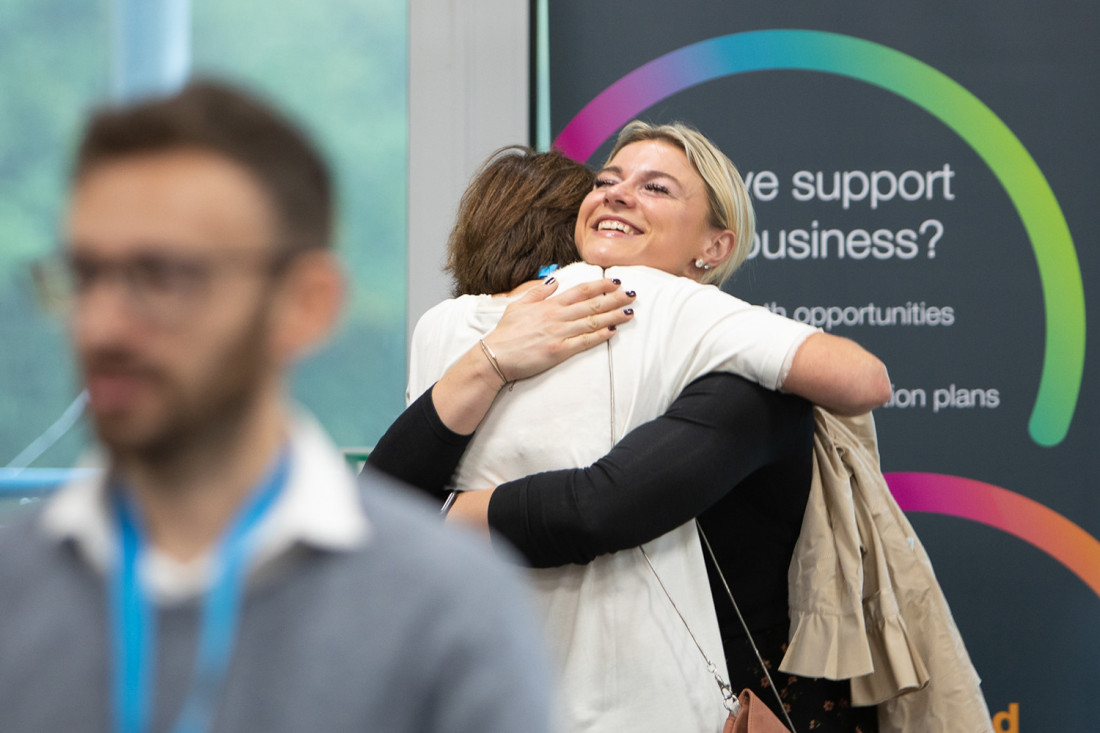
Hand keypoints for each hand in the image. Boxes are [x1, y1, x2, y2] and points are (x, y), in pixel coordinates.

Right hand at [482, 277, 635, 381]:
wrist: (495, 356)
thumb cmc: (505, 333)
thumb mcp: (518, 305)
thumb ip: (538, 292)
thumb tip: (554, 281)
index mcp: (549, 305)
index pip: (580, 291)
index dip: (600, 286)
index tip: (616, 282)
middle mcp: (557, 316)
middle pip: (592, 305)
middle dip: (614, 299)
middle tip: (633, 295)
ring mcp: (559, 334)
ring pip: (592, 321)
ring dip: (613, 315)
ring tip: (629, 312)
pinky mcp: (559, 351)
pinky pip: (584, 342)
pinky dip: (600, 336)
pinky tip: (613, 331)